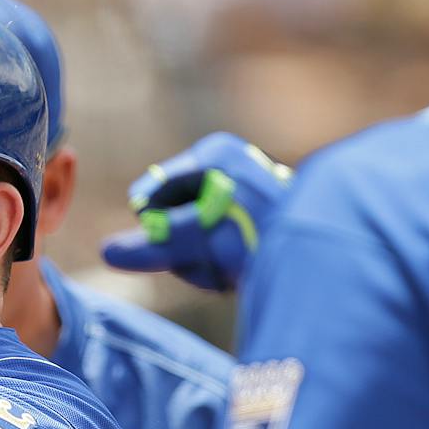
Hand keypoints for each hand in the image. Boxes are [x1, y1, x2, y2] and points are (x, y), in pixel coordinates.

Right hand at [99, 132, 290, 292]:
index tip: (180, 246)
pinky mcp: (255, 223)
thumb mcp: (197, 239)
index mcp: (211, 155)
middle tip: (212, 264)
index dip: (155, 228)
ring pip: (195, 239)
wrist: (322, 248)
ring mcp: (242, 195)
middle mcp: (227, 167)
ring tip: (231, 271)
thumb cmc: (257, 234)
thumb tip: (106, 252)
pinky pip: (219, 248)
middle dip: (184, 251)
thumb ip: (150, 246)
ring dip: (204, 264)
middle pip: (173, 221)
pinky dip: (223, 268)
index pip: (151, 197)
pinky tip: (241, 274)